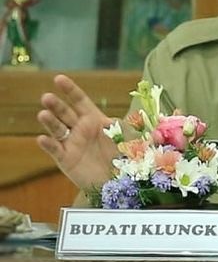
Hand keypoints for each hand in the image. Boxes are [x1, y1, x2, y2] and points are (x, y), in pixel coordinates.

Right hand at [36, 74, 116, 190]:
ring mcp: (71, 143)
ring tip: (43, 113)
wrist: (118, 183)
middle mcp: (80, 129)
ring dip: (49, 121)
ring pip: (57, 128)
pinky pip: (55, 150)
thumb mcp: (130, 138)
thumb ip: (125, 127)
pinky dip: (48, 144)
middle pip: (65, 112)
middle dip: (56, 104)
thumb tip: (120, 119)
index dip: (70, 90)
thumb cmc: (124, 158)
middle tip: (47, 97)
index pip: (80, 100)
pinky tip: (42, 138)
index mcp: (95, 119)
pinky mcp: (66, 159)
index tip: (59, 78)